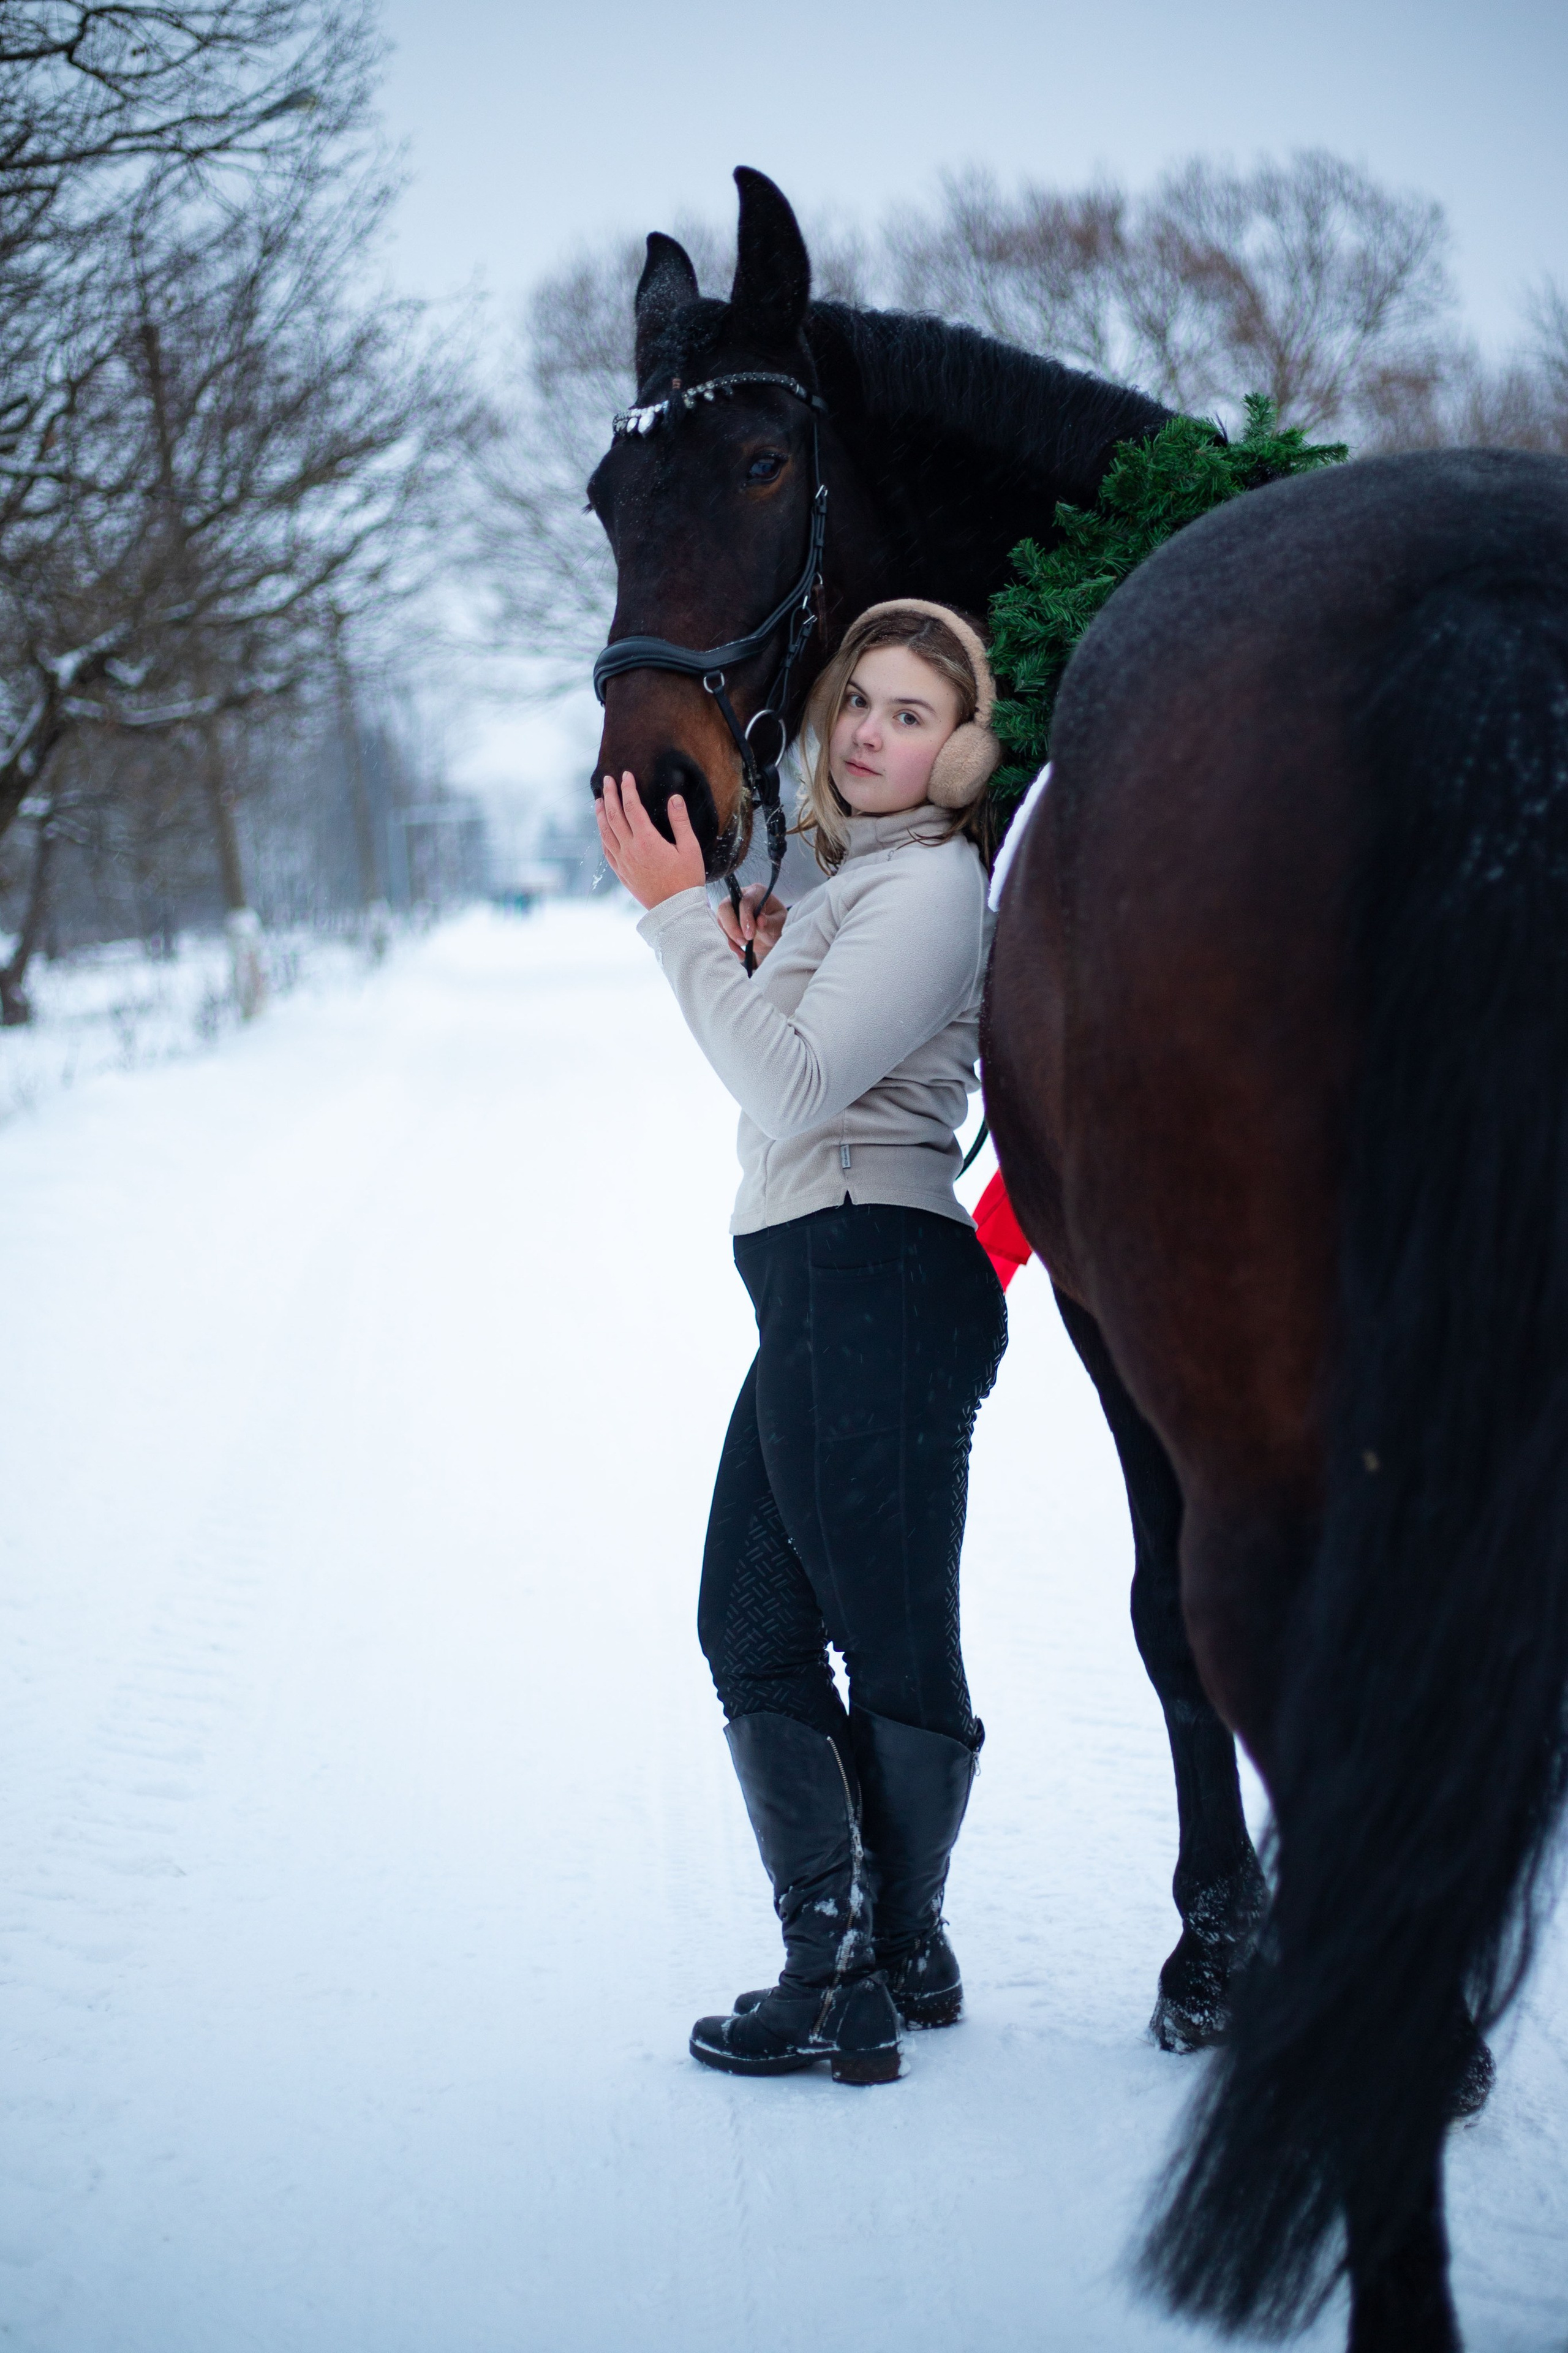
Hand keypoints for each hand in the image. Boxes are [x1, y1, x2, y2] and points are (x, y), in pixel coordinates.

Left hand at [595, 771, 705, 909]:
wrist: (676, 910)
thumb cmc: (687, 880)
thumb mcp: (690, 848)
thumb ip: (680, 821)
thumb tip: (674, 798)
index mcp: (647, 841)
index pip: (632, 808)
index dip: (628, 789)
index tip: (626, 776)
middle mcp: (630, 850)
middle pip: (614, 816)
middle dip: (610, 795)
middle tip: (607, 780)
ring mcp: (623, 862)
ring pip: (606, 833)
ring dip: (601, 814)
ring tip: (598, 800)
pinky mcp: (621, 873)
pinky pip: (606, 850)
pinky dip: (602, 835)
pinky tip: (602, 829)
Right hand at [717, 883, 785, 964]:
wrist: (772, 935)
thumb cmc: (778, 925)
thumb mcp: (780, 923)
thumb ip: (771, 921)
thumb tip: (760, 920)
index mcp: (756, 892)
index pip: (745, 902)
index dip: (745, 919)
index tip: (749, 936)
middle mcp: (740, 897)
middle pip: (725, 907)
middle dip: (731, 927)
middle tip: (743, 942)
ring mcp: (731, 908)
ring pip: (721, 919)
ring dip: (729, 937)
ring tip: (742, 951)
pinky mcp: (726, 920)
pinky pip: (721, 930)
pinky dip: (729, 943)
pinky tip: (739, 953)